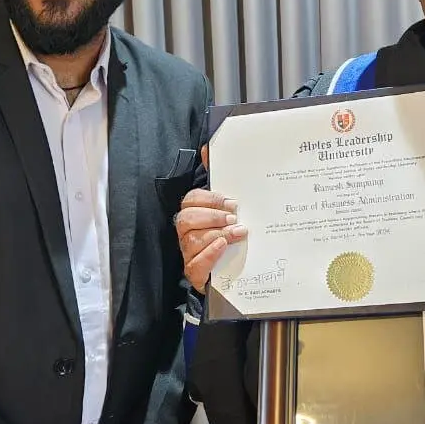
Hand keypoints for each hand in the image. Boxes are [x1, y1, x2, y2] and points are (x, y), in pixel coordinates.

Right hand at [175, 149, 246, 291]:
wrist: (235, 273)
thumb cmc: (228, 235)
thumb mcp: (226, 208)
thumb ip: (218, 180)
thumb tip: (207, 149)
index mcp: (193, 215)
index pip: (191, 201)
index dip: (210, 200)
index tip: (233, 202)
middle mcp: (187, 234)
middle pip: (186, 220)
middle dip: (212, 216)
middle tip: (234, 217)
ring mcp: (189, 254)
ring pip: (192, 241)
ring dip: (216, 234)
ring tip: (237, 232)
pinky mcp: (195, 274)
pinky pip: (195, 264)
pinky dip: (209, 254)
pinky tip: (223, 246)